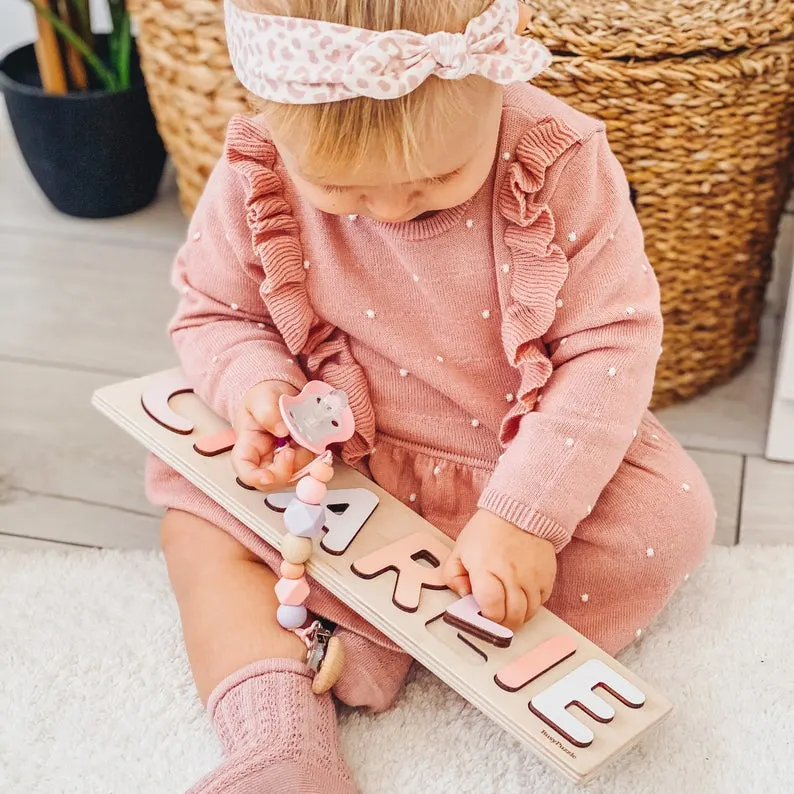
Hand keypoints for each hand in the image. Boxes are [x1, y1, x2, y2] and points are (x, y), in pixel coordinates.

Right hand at [232, 380, 313, 489]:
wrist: (280, 395)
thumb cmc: (265, 397)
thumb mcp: (262, 397)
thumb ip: (268, 412)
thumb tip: (282, 430)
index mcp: (248, 445)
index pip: (244, 469)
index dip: (255, 478)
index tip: (268, 476)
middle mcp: (265, 458)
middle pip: (272, 480)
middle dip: (286, 470)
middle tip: (292, 450)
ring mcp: (284, 461)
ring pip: (294, 476)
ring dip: (304, 461)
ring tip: (304, 436)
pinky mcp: (301, 459)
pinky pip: (311, 470)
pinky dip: (318, 462)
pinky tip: (316, 443)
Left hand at [442, 509, 556, 630]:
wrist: (519, 511)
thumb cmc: (487, 531)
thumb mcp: (460, 548)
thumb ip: (453, 574)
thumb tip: (463, 594)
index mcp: (486, 567)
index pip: (491, 606)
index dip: (488, 617)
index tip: (484, 615)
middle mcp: (511, 575)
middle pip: (512, 615)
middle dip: (502, 623)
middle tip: (496, 618)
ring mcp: (532, 577)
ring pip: (529, 612)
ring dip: (518, 617)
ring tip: (509, 610)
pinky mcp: (547, 576)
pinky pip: (542, 601)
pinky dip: (533, 605)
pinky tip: (522, 597)